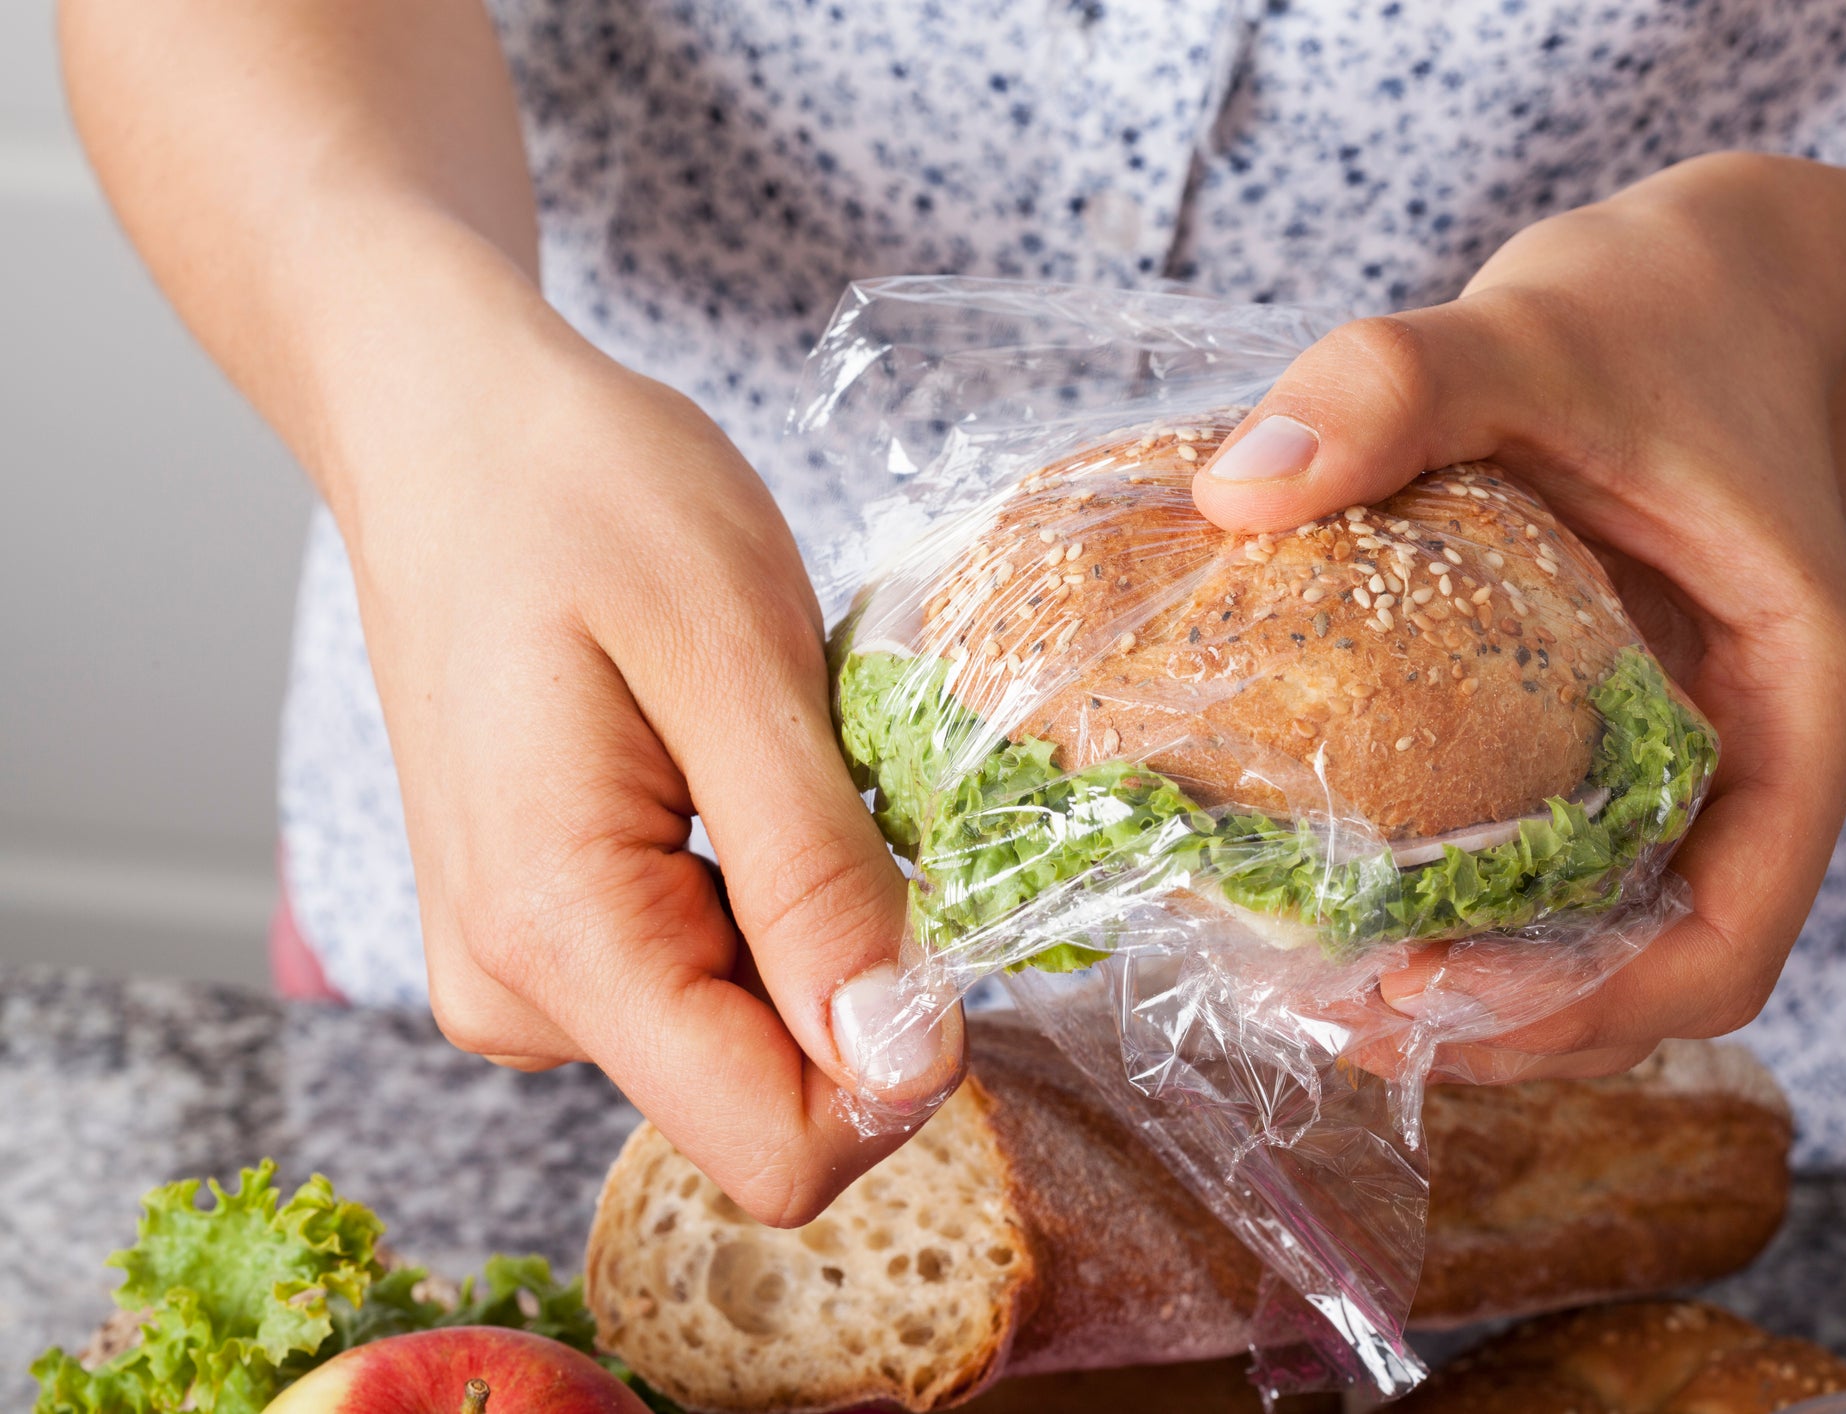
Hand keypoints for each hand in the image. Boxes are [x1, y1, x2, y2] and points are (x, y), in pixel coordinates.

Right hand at [344, 334, 959, 1224]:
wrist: (450, 434)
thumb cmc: (585, 499)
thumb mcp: (736, 659)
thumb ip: (815, 881)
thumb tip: (902, 1066)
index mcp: (559, 939)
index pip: (775, 1148)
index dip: (898, 1063)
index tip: (928, 906)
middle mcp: (517, 998)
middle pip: (768, 1100)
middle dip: (853, 968)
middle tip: (831, 784)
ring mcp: (521, 978)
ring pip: (746, 1041)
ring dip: (808, 919)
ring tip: (759, 756)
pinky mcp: (543, 943)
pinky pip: (704, 982)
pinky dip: (759, 896)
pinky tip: (724, 774)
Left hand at [1194, 153, 1845, 1081]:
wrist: (1706, 288)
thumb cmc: (1655, 314)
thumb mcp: (1533, 329)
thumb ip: (1400, 383)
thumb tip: (1241, 489)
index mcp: (1800, 712)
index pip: (1727, 943)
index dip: (1580, 1010)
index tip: (1419, 998)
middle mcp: (1754, 771)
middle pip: (1648, 976)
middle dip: (1496, 1023)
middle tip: (1324, 1013)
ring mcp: (1684, 768)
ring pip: (1597, 946)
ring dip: (1468, 994)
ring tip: (1308, 988)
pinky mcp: (1611, 745)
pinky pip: (1549, 871)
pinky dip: (1456, 915)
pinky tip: (1331, 899)